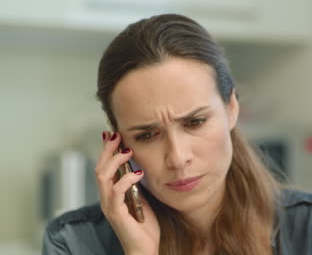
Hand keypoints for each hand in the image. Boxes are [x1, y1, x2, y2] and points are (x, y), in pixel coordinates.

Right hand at [95, 131, 160, 254]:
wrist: (145, 248)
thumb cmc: (144, 226)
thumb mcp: (141, 199)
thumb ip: (136, 185)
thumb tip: (138, 166)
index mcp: (111, 194)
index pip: (104, 168)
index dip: (106, 151)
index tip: (113, 135)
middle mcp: (106, 199)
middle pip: (99, 169)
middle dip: (107, 150)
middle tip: (117, 136)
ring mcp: (109, 206)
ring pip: (103, 177)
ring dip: (115, 161)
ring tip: (128, 151)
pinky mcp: (116, 214)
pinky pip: (116, 192)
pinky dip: (126, 180)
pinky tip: (138, 173)